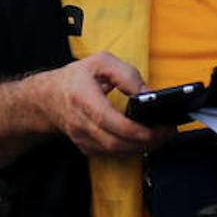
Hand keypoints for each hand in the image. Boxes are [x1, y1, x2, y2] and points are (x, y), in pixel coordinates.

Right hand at [33, 52, 171, 156]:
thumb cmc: (76, 78)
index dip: (137, 130)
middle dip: (147, 142)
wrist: (48, 97)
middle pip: (117, 143)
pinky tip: (143, 140)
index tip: (159, 127)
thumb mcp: (101, 62)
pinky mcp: (85, 146)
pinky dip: (130, 149)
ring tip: (161, 136)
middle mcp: (81, 123)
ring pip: (116, 152)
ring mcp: (82, 138)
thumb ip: (126, 75)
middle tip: (167, 132)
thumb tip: (147, 92)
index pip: (112, 122)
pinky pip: (111, 154)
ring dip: (142, 148)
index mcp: (84, 99)